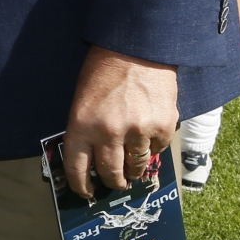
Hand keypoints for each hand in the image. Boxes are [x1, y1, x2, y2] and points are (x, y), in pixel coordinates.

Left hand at [60, 46, 176, 199]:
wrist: (138, 47)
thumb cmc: (104, 70)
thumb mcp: (82, 98)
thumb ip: (86, 129)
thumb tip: (91, 159)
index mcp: (82, 125)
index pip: (77, 168)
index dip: (81, 185)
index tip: (86, 192)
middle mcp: (109, 133)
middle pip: (110, 174)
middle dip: (112, 182)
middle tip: (115, 183)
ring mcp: (138, 132)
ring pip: (136, 167)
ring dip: (134, 169)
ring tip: (132, 166)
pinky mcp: (162, 128)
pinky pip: (157, 150)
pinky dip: (152, 148)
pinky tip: (147, 137)